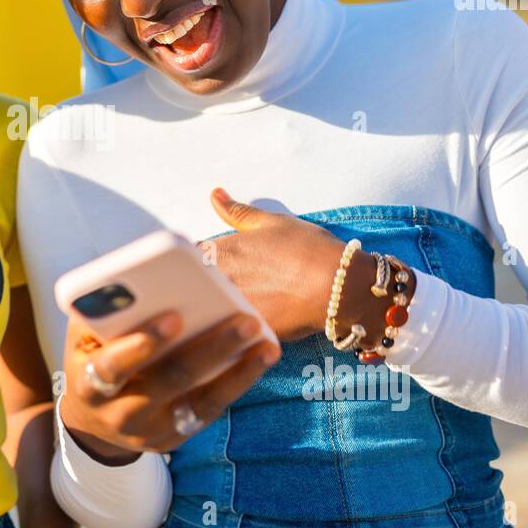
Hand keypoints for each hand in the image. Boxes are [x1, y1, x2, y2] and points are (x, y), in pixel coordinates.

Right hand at [59, 307, 281, 459]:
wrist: (92, 419)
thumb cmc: (92, 357)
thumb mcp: (84, 336)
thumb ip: (106, 312)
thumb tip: (150, 278)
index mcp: (88, 384)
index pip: (113, 367)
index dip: (142, 343)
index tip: (174, 316)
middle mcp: (119, 415)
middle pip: (168, 382)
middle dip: (209, 349)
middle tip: (244, 320)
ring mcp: (149, 433)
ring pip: (199, 403)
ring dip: (238, 372)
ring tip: (266, 343)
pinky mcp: (174, 440)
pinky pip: (210, 411)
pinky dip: (237, 383)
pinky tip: (260, 358)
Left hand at [204, 187, 352, 341]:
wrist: (338, 288)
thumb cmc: (309, 250)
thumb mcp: (273, 223)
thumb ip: (237, 212)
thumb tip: (215, 195)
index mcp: (220, 250)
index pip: (189, 258)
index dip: (199, 262)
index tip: (214, 265)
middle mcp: (219, 279)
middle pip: (195, 286)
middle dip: (204, 286)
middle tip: (234, 287)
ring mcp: (230, 307)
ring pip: (209, 310)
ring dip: (218, 308)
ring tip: (246, 307)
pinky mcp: (245, 331)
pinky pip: (229, 332)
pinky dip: (234, 330)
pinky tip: (252, 327)